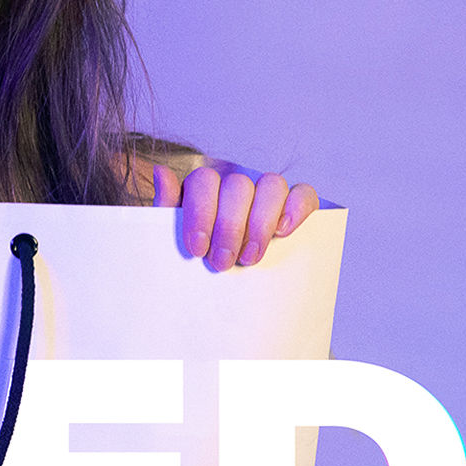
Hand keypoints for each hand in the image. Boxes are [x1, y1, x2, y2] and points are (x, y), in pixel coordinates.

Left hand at [152, 162, 317, 270]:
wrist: (225, 293)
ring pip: (272, 185)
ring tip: (250, 258)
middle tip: (222, 263)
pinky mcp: (297, 205)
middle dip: (229, 227)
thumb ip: (167, 208)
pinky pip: (304, 193)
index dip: (201, 212)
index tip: (197, 249)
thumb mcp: (174, 239)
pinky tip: (283, 232)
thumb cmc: (199, 259)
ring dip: (260, 223)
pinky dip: (296, 208)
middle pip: (238, 185)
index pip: (204, 181)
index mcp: (205, 188)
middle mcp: (237, 185)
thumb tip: (161, 172)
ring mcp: (268, 192)